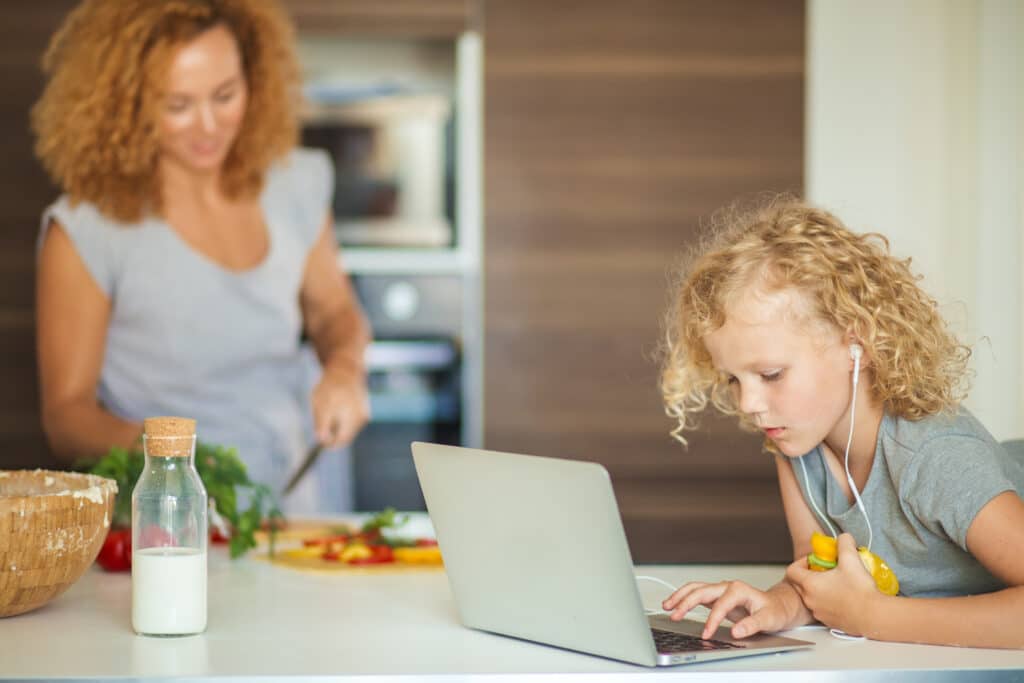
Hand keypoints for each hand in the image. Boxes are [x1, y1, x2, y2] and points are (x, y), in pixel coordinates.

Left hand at [310, 367, 369, 447]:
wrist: (344, 369)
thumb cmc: (330, 388)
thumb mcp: (321, 406)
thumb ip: (322, 425)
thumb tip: (322, 441)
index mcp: (352, 419)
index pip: (341, 441)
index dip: (329, 443)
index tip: (319, 441)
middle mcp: (361, 419)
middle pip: (345, 436)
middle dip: (333, 433)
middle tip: (321, 422)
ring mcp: (364, 414)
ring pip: (348, 428)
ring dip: (337, 425)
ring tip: (329, 410)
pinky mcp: (364, 410)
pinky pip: (351, 421)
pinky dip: (342, 418)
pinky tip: (337, 406)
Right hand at [661, 579, 792, 639]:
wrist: (778, 605)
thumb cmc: (774, 610)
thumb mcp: (768, 619)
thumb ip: (752, 625)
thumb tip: (736, 631)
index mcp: (738, 589)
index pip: (720, 605)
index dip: (712, 620)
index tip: (706, 633)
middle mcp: (727, 586)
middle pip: (701, 591)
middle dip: (685, 602)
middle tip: (674, 615)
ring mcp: (720, 590)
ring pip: (695, 589)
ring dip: (680, 596)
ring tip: (667, 606)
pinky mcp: (717, 596)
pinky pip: (697, 594)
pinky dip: (684, 598)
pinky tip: (675, 604)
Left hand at [786, 532, 881, 635]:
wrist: (875, 616)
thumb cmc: (860, 590)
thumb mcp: (851, 559)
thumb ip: (845, 543)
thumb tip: (844, 538)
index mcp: (810, 585)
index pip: (791, 571)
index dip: (801, 562)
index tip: (814, 561)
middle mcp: (810, 600)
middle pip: (800, 584)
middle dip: (811, 575)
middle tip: (826, 571)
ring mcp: (819, 613)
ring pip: (811, 597)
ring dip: (819, 589)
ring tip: (837, 583)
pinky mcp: (829, 622)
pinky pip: (822, 609)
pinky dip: (827, 602)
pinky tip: (844, 597)